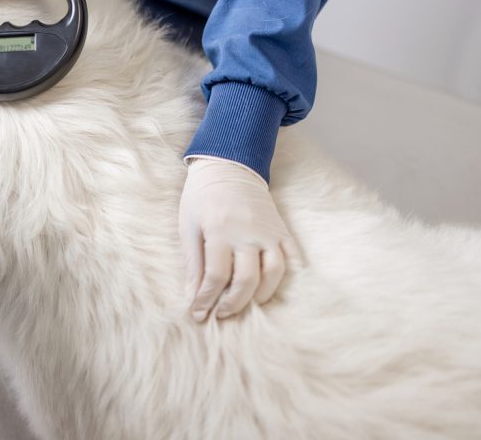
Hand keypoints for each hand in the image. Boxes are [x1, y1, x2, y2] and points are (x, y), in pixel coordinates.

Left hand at [179, 157, 301, 320]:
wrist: (228, 166)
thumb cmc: (201, 198)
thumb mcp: (188, 227)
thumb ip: (193, 263)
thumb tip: (191, 298)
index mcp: (219, 231)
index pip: (216, 277)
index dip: (206, 300)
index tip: (198, 314)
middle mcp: (247, 233)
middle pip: (247, 280)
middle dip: (233, 304)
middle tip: (221, 314)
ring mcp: (268, 232)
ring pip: (274, 274)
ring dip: (261, 295)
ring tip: (247, 303)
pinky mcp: (281, 229)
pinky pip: (292, 258)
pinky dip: (289, 277)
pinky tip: (274, 288)